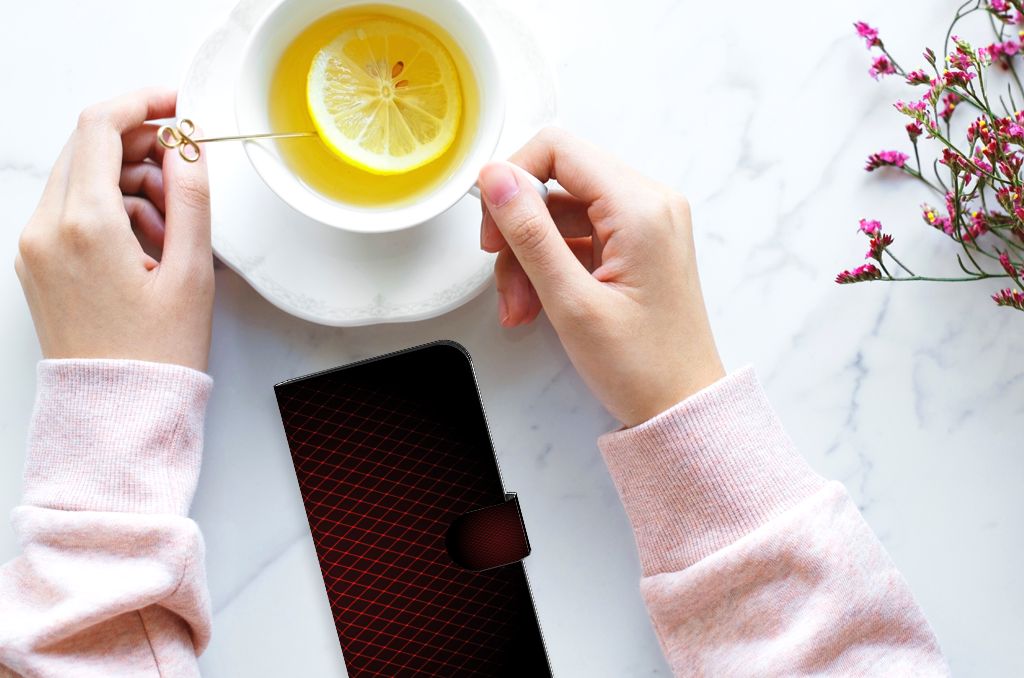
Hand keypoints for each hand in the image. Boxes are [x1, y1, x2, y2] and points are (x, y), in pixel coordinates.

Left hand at [15, 88, 213, 371]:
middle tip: (185, 173)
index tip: (177, 105)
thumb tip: (188, 147)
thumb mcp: (191, 273)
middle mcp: (47, 229)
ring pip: (82, 178)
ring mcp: (35, 246)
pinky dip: (111, 210)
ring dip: (129, 182)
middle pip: (88, 148)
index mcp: (85, 225)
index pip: (100, 127)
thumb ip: (192, 198)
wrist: (117, 412)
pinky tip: (148, 244)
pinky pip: (72, 210)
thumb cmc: (156, 354)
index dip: (143, 103)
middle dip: (141, 147)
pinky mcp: (37, 263)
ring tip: (173, 228)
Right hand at [478, 128, 723, 426]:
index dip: (513, 178)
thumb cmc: (642, 366)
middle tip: (503, 277)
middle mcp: (649, 204)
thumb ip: (530, 233)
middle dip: (519, 230)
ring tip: (520, 308)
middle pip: (556, 182)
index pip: (558, 149)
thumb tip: (495, 178)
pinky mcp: (636, 246)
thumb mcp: (571, 301)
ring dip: (529, 257)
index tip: (492, 225)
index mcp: (641, 207)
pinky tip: (537, 305)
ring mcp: (644, 224)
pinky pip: (578, 237)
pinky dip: (550, 267)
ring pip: (561, 214)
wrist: (682, 408)